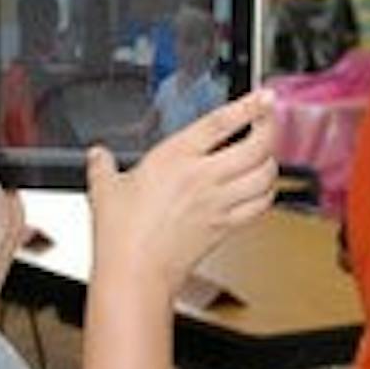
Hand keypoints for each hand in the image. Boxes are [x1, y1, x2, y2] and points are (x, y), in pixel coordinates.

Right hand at [87, 88, 278, 296]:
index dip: (249, 106)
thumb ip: (102, 167)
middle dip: (270, 129)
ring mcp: (219, 203)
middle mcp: (203, 177)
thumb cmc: (120, 234)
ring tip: (264, 155)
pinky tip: (260, 190)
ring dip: (271, 162)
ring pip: (265, 176)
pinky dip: (267, 194)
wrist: (135, 272)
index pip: (220, 122)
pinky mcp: (226, 226)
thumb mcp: (104, 190)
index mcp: (174, 158)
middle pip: (257, 147)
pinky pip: (260, 205)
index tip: (264, 96)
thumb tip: (98, 156)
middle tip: (269, 121)